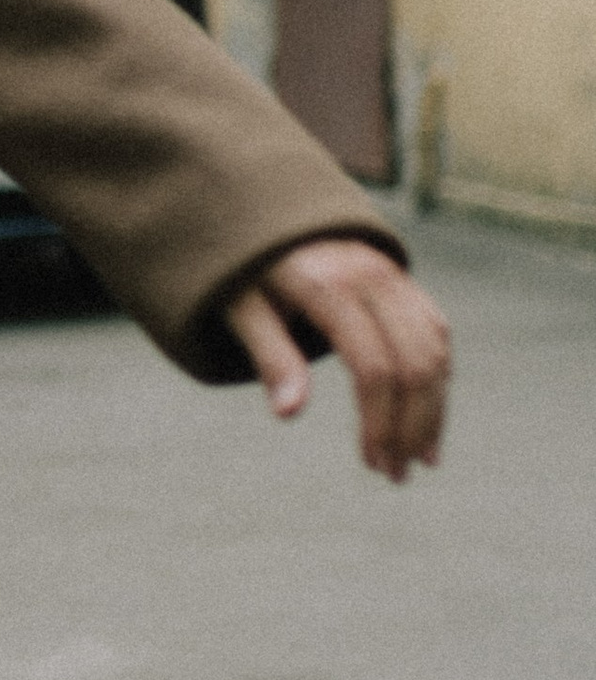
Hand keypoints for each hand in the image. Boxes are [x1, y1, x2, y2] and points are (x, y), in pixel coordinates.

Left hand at [223, 235, 449, 478]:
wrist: (259, 204)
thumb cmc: (241, 266)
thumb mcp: (240, 306)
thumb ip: (270, 354)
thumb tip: (289, 413)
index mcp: (327, 286)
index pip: (372, 367)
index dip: (379, 421)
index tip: (373, 463)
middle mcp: (369, 276)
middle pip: (415, 362)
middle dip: (413, 426)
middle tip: (397, 475)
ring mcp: (391, 273)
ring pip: (434, 348)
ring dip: (434, 408)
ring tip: (421, 458)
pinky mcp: (401, 277)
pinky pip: (434, 329)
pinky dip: (439, 374)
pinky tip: (430, 412)